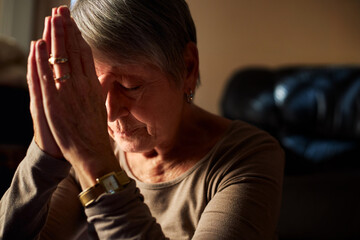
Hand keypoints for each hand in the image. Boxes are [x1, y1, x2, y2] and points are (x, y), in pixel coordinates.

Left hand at [32, 6, 120, 187]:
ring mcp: (68, 92)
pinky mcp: (55, 102)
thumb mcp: (100, 105)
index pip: (85, 55)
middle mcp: (82, 85)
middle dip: (67, 29)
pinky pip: (48, 76)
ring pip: (61, 59)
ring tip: (52, 19)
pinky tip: (40, 45)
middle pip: (74, 51)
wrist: (92, 151)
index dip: (78, 36)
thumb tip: (95, 77)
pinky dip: (43, 60)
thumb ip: (96, 89)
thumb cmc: (95, 131)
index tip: (73, 23)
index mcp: (93, 85)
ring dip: (56, 37)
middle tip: (61, 11)